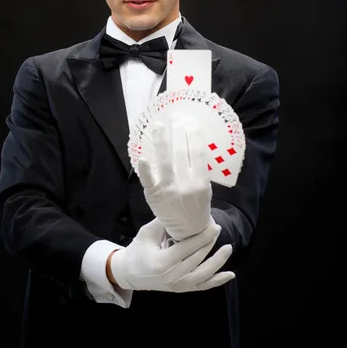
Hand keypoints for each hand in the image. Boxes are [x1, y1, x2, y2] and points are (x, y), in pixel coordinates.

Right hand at [109, 217, 234, 291]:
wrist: (130, 273)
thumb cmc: (138, 250)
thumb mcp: (147, 233)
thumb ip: (164, 223)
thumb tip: (182, 210)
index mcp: (162, 262)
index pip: (188, 248)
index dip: (202, 236)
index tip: (214, 226)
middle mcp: (172, 276)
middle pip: (197, 258)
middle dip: (210, 242)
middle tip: (217, 228)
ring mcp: (179, 285)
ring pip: (204, 274)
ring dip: (218, 261)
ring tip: (228, 248)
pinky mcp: (182, 289)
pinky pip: (203, 286)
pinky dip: (217, 281)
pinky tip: (230, 274)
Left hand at [137, 112, 212, 240]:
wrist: (187, 229)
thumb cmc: (196, 204)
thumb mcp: (205, 187)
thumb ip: (198, 168)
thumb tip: (190, 140)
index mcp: (201, 183)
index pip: (197, 153)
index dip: (193, 135)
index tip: (190, 122)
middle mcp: (185, 186)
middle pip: (180, 153)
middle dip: (178, 132)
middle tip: (176, 117)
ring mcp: (168, 190)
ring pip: (164, 161)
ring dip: (161, 141)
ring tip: (158, 125)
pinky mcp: (154, 194)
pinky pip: (148, 179)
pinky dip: (145, 169)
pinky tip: (142, 157)